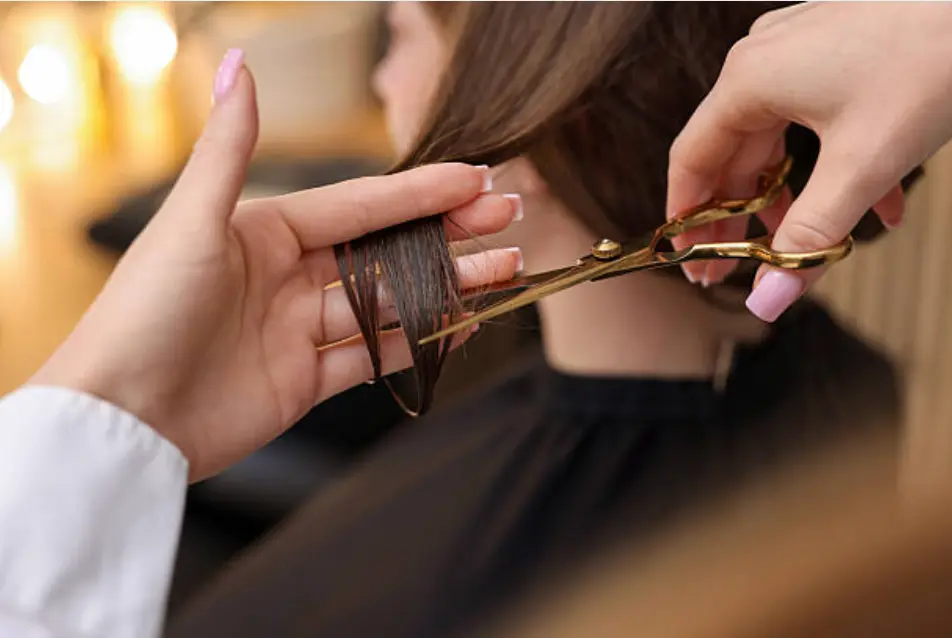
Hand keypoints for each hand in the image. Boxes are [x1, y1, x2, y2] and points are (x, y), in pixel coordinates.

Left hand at [31, 52, 521, 479]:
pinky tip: (461, 326)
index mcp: (264, 231)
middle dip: (448, 234)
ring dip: (447, 286)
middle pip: (385, 250)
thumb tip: (238, 63)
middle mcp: (287, 277)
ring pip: (390, 302)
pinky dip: (419, 344)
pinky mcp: (305, 382)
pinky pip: (374, 356)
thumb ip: (229, 147)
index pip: (360, 204)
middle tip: (507, 218)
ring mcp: (300, 331)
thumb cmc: (145, 312)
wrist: (120, 420)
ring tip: (505, 270)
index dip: (420, 191)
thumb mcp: (191, 223)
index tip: (474, 178)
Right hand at [666, 2, 951, 321]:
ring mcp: (800, 51)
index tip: (692, 262)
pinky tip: (878, 203)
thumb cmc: (934, 56)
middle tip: (740, 268)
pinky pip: (816, 119)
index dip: (687, 218)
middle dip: (742, 217)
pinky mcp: (838, 50)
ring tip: (813, 243)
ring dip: (794, 196)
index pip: (692, 161)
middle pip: (733, 154)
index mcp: (749, 81)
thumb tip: (767, 300)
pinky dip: (835, 165)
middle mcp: (764, 60)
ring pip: (778, 140)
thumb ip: (810, 238)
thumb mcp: (864, 163)